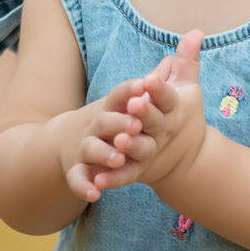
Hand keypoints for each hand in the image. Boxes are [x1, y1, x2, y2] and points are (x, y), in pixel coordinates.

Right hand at [59, 78, 155, 202]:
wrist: (73, 139)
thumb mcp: (134, 100)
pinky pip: (78, 178)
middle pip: (105, 120)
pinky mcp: (79, 169)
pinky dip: (83, 185)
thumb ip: (156, 80)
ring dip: (104, 153)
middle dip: (119, 122)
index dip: (131, 90)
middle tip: (136, 125)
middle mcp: (97, 124)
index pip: (120, 94)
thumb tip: (176, 56)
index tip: (145, 84)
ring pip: (91, 148)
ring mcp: (86, 146)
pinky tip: (95, 193)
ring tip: (118, 158)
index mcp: (113, 106)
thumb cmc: (115, 117)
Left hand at [124, 29, 206, 186]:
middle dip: (145, 113)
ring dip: (130, 146)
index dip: (160, 88)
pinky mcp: (139, 170)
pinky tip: (98, 181)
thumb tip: (196, 31)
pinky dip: (113, 179)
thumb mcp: (187, 87)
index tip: (150, 79)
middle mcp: (164, 129)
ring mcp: (151, 150)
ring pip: (141, 148)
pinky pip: (126, 176)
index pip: (167, 96)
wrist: (188, 158)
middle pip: (154, 121)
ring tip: (119, 141)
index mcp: (174, 108)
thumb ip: (186, 60)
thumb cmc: (183, 114)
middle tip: (134, 105)